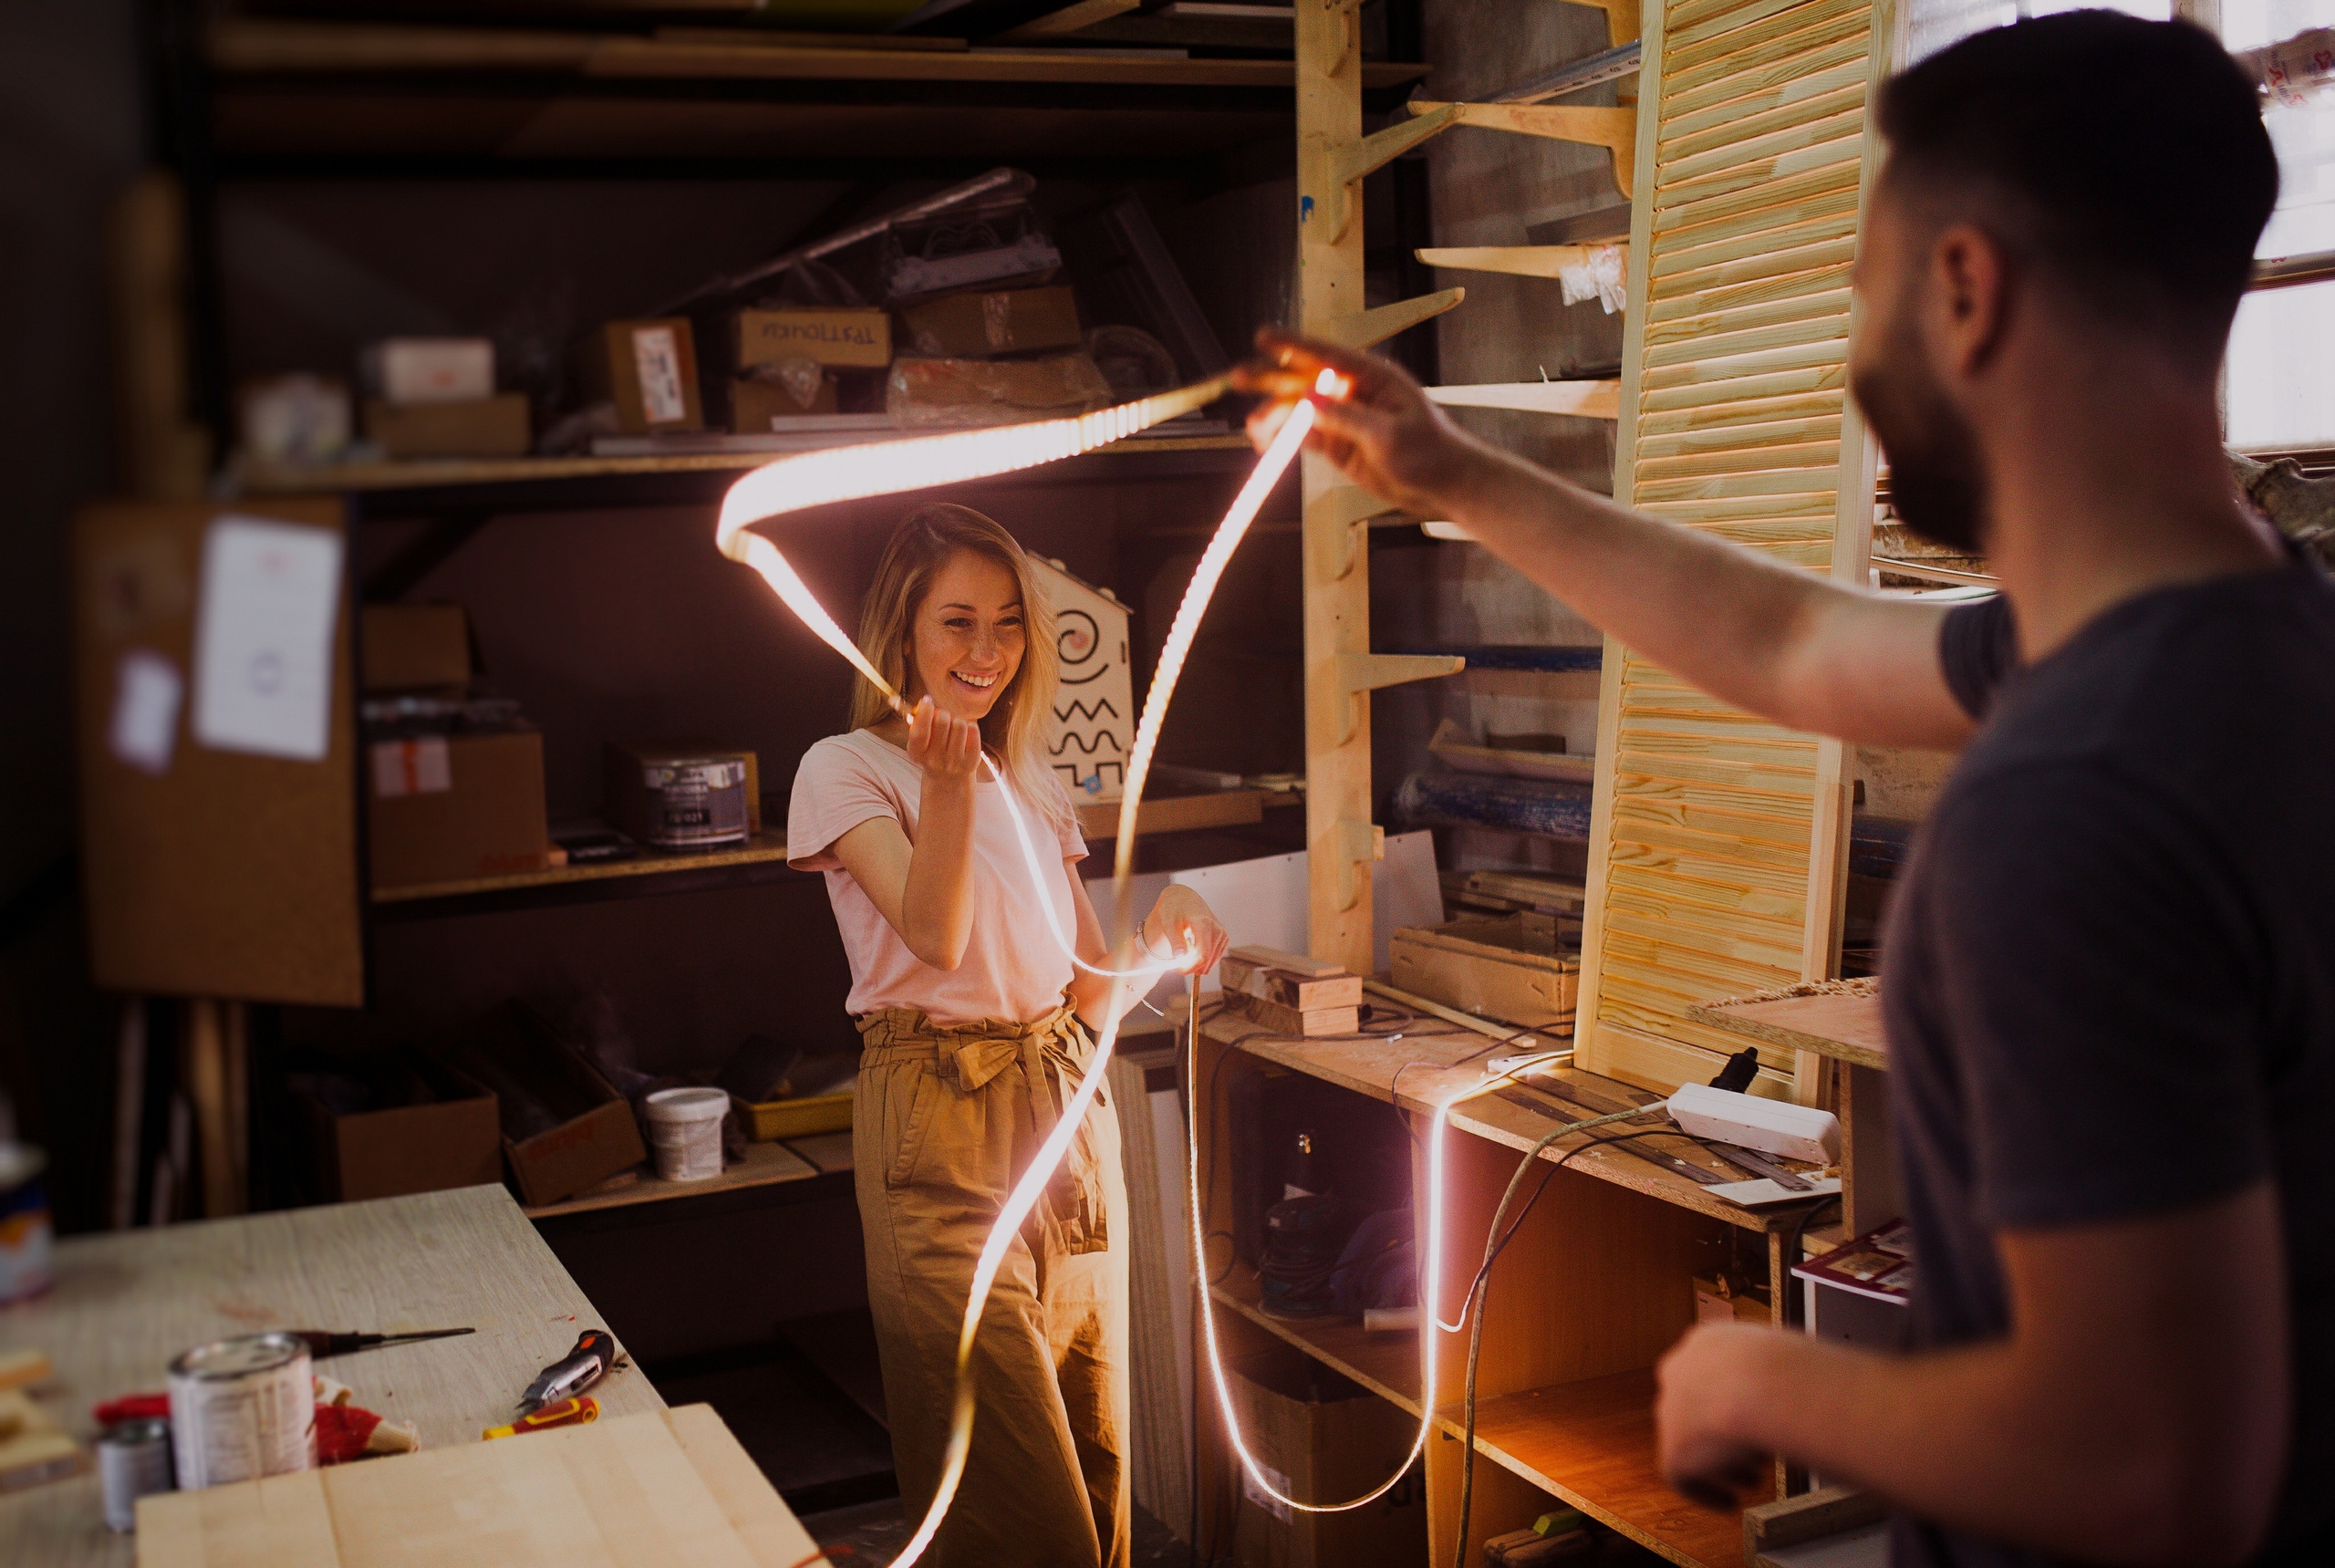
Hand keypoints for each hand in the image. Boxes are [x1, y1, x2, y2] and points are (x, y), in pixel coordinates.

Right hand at [903, 696, 982, 784]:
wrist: (949, 779)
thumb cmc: (932, 751)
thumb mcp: (920, 741)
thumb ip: (918, 723)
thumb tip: (924, 703)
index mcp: (917, 754)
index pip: (920, 732)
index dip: (923, 712)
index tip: (927, 699)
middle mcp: (935, 760)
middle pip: (941, 721)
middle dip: (942, 713)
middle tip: (942, 718)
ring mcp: (954, 762)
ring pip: (959, 723)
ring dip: (956, 720)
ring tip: (954, 729)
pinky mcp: (972, 760)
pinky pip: (973, 729)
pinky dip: (969, 727)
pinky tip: (964, 735)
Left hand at [1143, 885, 1229, 974]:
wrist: (1184, 899)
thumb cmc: (1175, 910)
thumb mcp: (1169, 923)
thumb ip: (1175, 941)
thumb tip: (1179, 957)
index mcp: (1204, 924)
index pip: (1203, 955)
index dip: (1190, 967)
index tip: (1177, 970)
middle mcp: (1217, 930)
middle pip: (1207, 961)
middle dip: (1191, 968)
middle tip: (1176, 966)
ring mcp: (1223, 934)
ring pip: (1211, 963)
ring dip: (1196, 964)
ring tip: (1182, 955)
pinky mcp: (1224, 938)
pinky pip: (1214, 959)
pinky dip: (1203, 960)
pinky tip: (1192, 951)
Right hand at [1230, 328, 1479, 515]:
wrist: (1443, 485)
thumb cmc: (1428, 453)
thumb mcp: (1387, 434)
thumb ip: (1346, 417)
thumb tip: (1309, 401)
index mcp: (1372, 376)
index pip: (1326, 356)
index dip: (1293, 346)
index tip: (1263, 337)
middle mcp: (1353, 392)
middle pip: (1305, 380)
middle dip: (1271, 379)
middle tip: (1238, 376)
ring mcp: (1344, 418)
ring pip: (1299, 411)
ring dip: (1274, 417)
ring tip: (1252, 428)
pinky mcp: (1339, 444)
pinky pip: (1304, 437)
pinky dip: (1284, 439)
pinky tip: (1264, 441)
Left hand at [1655, 1324, 1779, 1508]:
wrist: (1765, 1385)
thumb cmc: (1790, 1369)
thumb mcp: (1786, 1356)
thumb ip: (1782, 1372)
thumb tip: (1808, 1386)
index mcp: (1705, 1342)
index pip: (1711, 1372)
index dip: (1733, 1399)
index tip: (1753, 1415)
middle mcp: (1680, 1371)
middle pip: (1695, 1407)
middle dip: (1723, 1431)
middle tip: (1751, 1449)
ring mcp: (1671, 1411)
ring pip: (1691, 1443)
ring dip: (1722, 1463)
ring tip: (1753, 1478)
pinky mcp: (1672, 1451)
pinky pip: (1684, 1478)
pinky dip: (1708, 1492)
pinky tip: (1729, 1502)